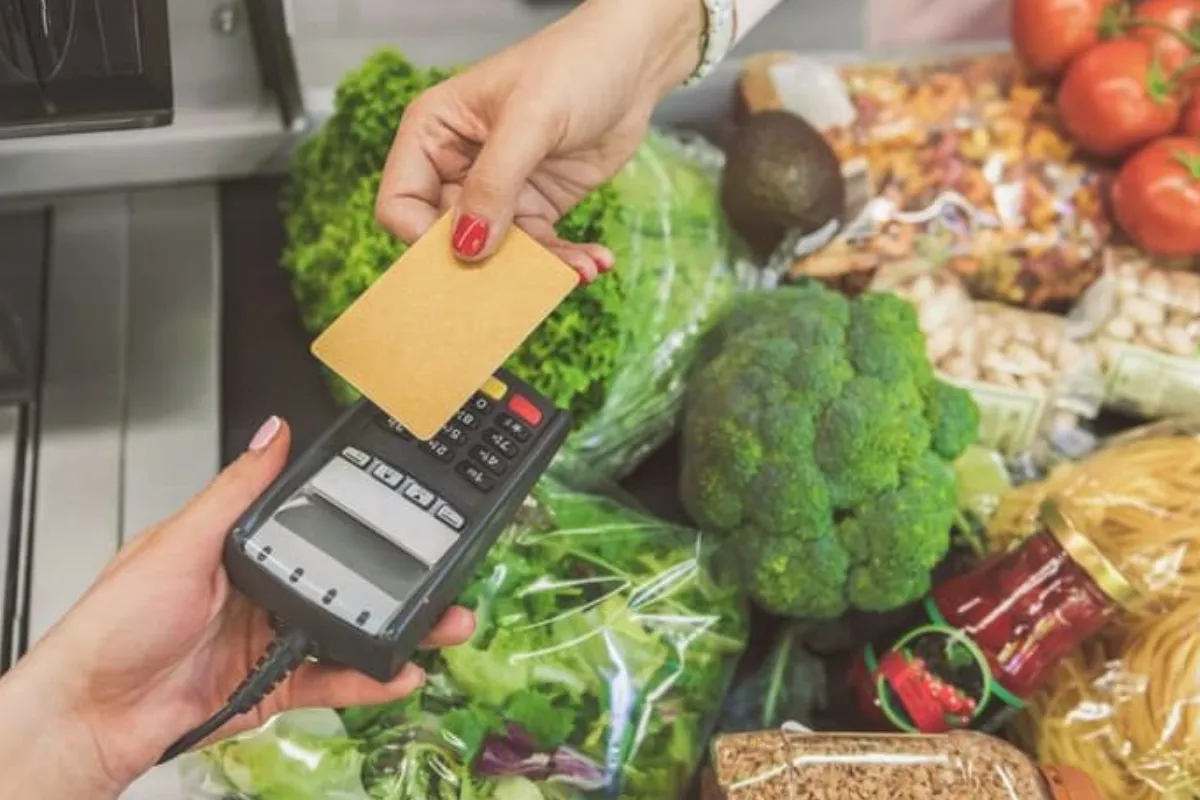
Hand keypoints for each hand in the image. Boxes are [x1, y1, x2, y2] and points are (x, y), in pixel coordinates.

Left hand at [0, 416, 474, 798]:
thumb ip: (236, 493)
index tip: (406, 507)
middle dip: (397, 578)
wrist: (93, 715)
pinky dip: (371, 680)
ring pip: (349, 630)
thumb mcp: (179, 543)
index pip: (312, 525)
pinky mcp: (274, 686)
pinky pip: (334, 680)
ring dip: (399, 629)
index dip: (359, 518)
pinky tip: (401, 672)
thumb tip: (272, 433)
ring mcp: (270, 640)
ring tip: (442, 623)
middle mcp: (260, 592)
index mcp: (238, 549)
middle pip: (344, 580)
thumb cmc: (114, 626)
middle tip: (443, 571)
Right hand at [375, 0, 704, 280]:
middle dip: (487, 266)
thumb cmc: (574, 65)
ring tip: (581, 269)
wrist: (633, 62)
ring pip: (499, 253)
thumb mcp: (530, 120)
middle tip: (525, 283)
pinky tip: (595, 262)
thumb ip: (494, 184)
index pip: (401, 205)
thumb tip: (467, 247)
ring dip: (538, 270)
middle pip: (448, 239)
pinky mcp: (538, 206)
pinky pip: (540, 250)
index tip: (467, 254)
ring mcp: (499, 190)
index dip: (424, 238)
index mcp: (432, 134)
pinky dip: (565, 262)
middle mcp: (458, 166)